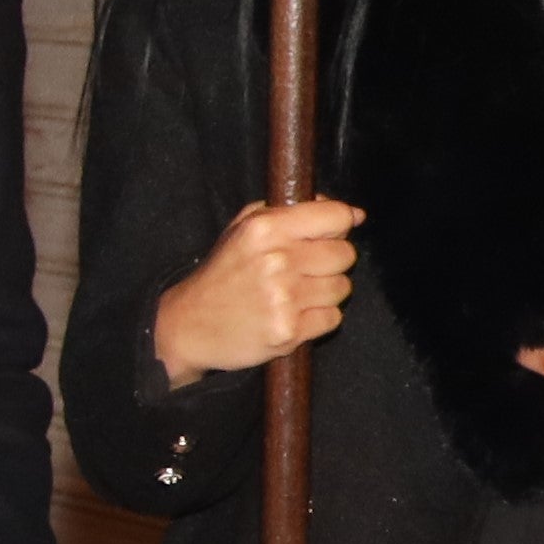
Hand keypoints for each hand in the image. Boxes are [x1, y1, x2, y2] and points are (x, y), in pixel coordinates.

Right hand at [148, 198, 361, 382]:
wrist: (188, 325)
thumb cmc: (223, 273)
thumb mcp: (243, 229)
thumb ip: (294, 212)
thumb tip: (355, 215)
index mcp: (264, 228)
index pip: (336, 216)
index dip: (336, 227)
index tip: (325, 237)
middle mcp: (275, 260)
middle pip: (345, 254)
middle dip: (330, 263)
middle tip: (302, 271)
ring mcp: (283, 298)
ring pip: (342, 288)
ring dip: (324, 293)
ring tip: (294, 296)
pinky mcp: (289, 331)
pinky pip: (333, 319)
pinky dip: (317, 319)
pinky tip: (292, 316)